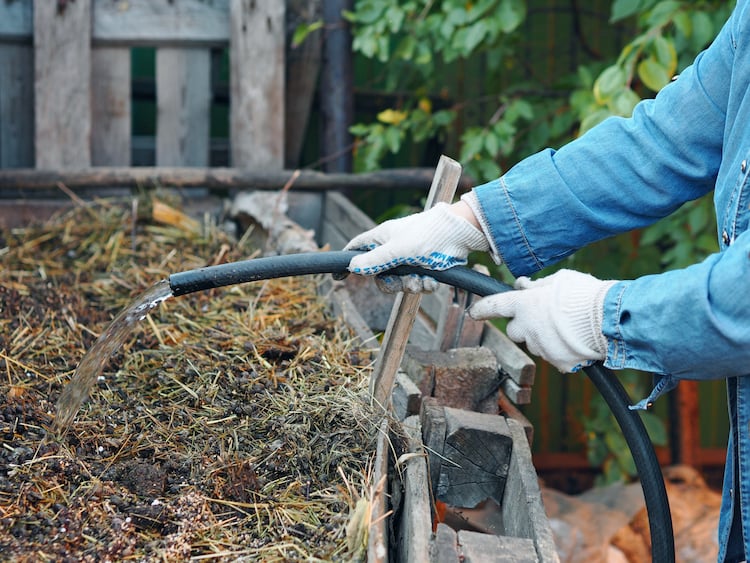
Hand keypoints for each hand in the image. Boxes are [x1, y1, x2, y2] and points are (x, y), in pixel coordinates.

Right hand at [345, 202, 489, 292]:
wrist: (460, 234)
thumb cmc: (427, 234)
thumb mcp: (397, 250)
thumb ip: (375, 260)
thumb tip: (352, 267)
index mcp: (382, 238)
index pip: (358, 248)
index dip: (348, 261)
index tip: (339, 276)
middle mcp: (394, 248)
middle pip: (380, 274)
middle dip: (391, 283)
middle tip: (401, 283)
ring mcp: (410, 258)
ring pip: (401, 281)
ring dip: (411, 285)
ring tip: (422, 281)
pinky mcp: (426, 266)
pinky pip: (418, 282)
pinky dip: (425, 285)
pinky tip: (432, 281)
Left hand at [469, 269, 617, 372]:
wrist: (610, 320)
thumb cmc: (585, 294)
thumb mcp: (560, 279)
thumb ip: (537, 286)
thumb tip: (523, 286)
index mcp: (524, 304)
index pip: (495, 306)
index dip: (483, 309)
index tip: (474, 312)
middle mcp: (527, 328)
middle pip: (515, 331)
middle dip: (523, 325)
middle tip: (542, 317)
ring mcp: (542, 347)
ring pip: (536, 344)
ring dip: (544, 337)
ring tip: (567, 327)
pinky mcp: (558, 363)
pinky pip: (554, 357)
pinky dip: (561, 350)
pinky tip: (576, 340)